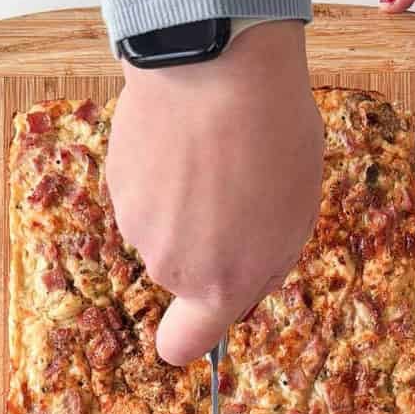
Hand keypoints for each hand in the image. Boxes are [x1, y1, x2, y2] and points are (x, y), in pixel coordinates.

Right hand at [107, 20, 323, 365]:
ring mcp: (137, 222)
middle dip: (211, 247)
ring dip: (188, 207)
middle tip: (242, 196)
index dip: (189, 340)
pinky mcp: (116, 179)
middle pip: (187, 273)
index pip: (185, 344)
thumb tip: (242, 284)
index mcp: (221, 285)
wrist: (217, 70)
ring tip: (217, 158)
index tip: (195, 330)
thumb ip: (266, 265)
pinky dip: (166, 174)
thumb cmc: (272, 144)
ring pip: (167, 229)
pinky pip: (147, 191)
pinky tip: (189, 139)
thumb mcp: (298, 218)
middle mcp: (172, 265)